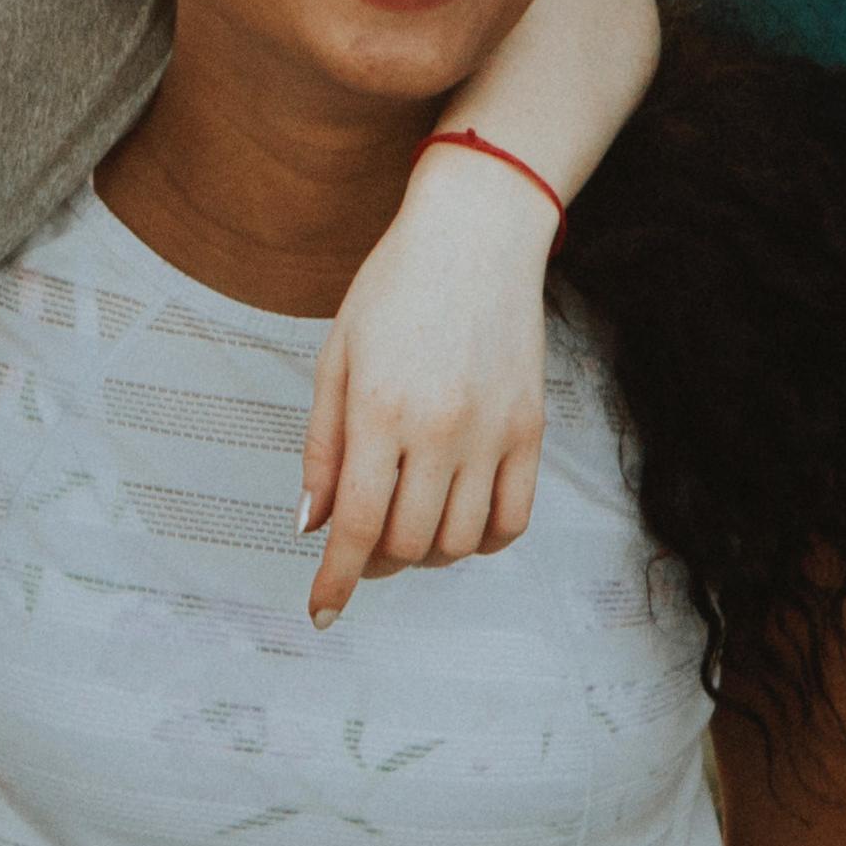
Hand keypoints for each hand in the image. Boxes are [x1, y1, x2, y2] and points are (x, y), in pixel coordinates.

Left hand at [300, 152, 559, 623]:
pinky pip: (514, 520)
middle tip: (359, 549)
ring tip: (405, 527)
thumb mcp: (336, 360)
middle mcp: (440, 430)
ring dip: (425, 554)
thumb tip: (312, 525)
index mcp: (379, 413)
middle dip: (374, 563)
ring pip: (459, 542)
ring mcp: (493, 433)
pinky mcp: (532, 429)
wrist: (475, 235)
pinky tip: (458, 521)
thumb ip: (323, 448)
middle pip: (406, 543)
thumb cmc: (395, 289)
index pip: (356, 527)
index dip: (336, 580)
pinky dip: (483, 539)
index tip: (322, 609)